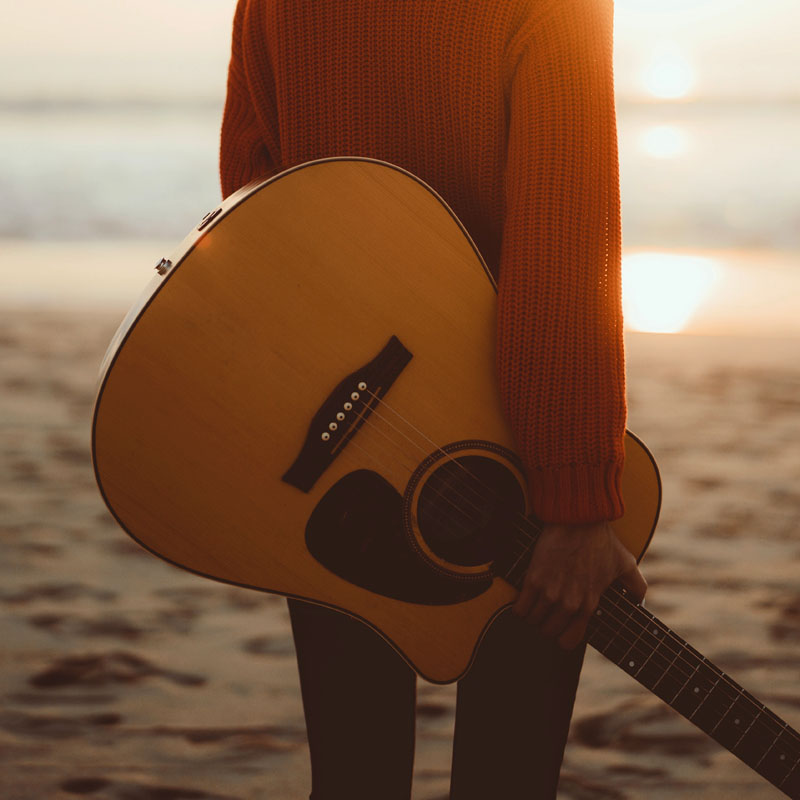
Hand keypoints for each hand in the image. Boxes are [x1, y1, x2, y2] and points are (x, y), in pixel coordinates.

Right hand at [511, 521, 646, 650]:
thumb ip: (636, 587)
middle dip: (545, 625)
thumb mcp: (625, 565)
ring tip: (533, 605)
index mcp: (588, 604)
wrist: (578, 520)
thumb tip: (639, 601)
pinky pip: (520, 607)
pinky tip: (523, 599)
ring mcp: (549, 593)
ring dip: (531, 616)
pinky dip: (519, 607)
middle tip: (544, 614)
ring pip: (532, 620)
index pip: (569, 640)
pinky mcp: (534, 579)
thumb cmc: (601, 540)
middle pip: (548, 632)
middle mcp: (568, 604)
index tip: (559, 628)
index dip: (562, 637)